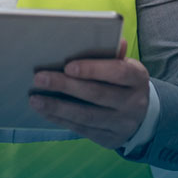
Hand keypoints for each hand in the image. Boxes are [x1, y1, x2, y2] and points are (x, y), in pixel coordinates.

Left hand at [28, 39, 149, 149]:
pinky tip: (45, 111)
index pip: (117, 72)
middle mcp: (134, 102)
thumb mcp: (125, 66)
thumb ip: (111, 54)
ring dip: (57, 107)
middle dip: (66, 86)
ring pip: (86, 116)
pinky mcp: (109, 139)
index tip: (68, 66)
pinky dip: (61, 120)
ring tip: (35, 99)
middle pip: (97, 94)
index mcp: (138, 78)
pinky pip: (82, 130)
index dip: (93, 69)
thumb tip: (102, 38)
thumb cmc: (124, 82)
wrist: (142, 116)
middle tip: (39, 78)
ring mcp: (122, 124)